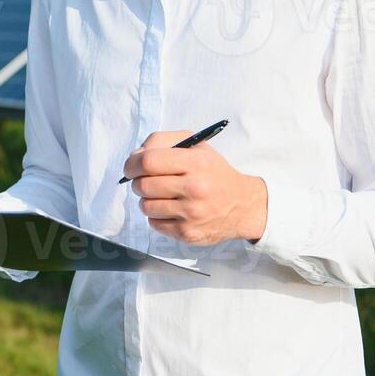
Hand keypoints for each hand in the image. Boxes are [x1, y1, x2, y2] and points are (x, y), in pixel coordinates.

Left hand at [122, 130, 268, 244]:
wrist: (243, 205)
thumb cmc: (214, 172)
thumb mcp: (197, 146)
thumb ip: (163, 142)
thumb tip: (134, 156)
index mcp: (196, 162)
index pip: (149, 161)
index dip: (132, 164)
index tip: (131, 167)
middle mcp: (195, 188)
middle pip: (144, 185)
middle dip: (138, 182)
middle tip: (146, 181)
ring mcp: (190, 213)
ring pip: (146, 206)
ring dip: (147, 200)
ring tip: (161, 195)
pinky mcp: (187, 233)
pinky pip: (154, 224)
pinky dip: (157, 216)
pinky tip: (171, 210)